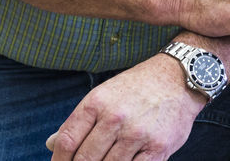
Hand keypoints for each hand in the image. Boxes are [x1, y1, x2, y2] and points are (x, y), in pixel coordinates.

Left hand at [45, 55, 204, 160]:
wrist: (178, 78)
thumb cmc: (137, 89)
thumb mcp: (103, 95)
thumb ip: (79, 121)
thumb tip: (51, 143)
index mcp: (97, 102)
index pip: (67, 140)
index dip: (58, 160)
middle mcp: (115, 117)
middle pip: (85, 159)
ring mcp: (137, 134)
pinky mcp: (158, 148)